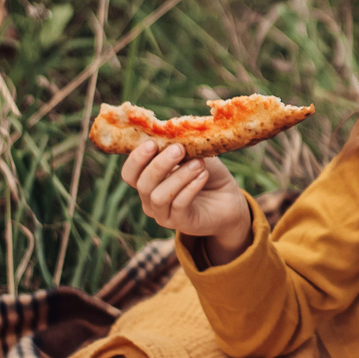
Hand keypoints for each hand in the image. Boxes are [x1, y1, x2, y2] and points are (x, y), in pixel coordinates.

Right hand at [121, 139, 254, 260]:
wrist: (229, 198)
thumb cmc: (207, 172)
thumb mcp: (193, 155)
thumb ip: (180, 147)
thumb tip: (171, 134)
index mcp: (148, 180)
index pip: (129, 173)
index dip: (136, 159)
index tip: (153, 143)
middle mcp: (150, 199)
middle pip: (143, 184)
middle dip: (159, 164)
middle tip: (179, 149)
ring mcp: (163, 214)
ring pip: (159, 196)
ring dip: (179, 176)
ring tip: (199, 163)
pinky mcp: (181, 223)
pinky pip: (179, 205)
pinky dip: (191, 188)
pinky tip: (203, 175)